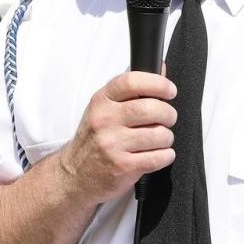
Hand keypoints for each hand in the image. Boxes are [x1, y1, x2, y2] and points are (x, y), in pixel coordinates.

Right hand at [54, 71, 176, 204]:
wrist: (74, 175)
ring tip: (159, 140)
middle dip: (168, 114)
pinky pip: (159, 157)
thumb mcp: (103, 109)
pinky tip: (158, 154)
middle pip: (152, 108)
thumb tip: (162, 69)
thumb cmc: (93, 139)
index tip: (169, 91)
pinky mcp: (123, 166)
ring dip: (167, 138)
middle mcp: (105, 120)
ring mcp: (113, 144)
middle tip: (167, 119)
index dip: (158, 84)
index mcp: (101, 101)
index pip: (132, 82)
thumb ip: (131, 90)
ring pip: (159, 134)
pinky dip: (166, 155)